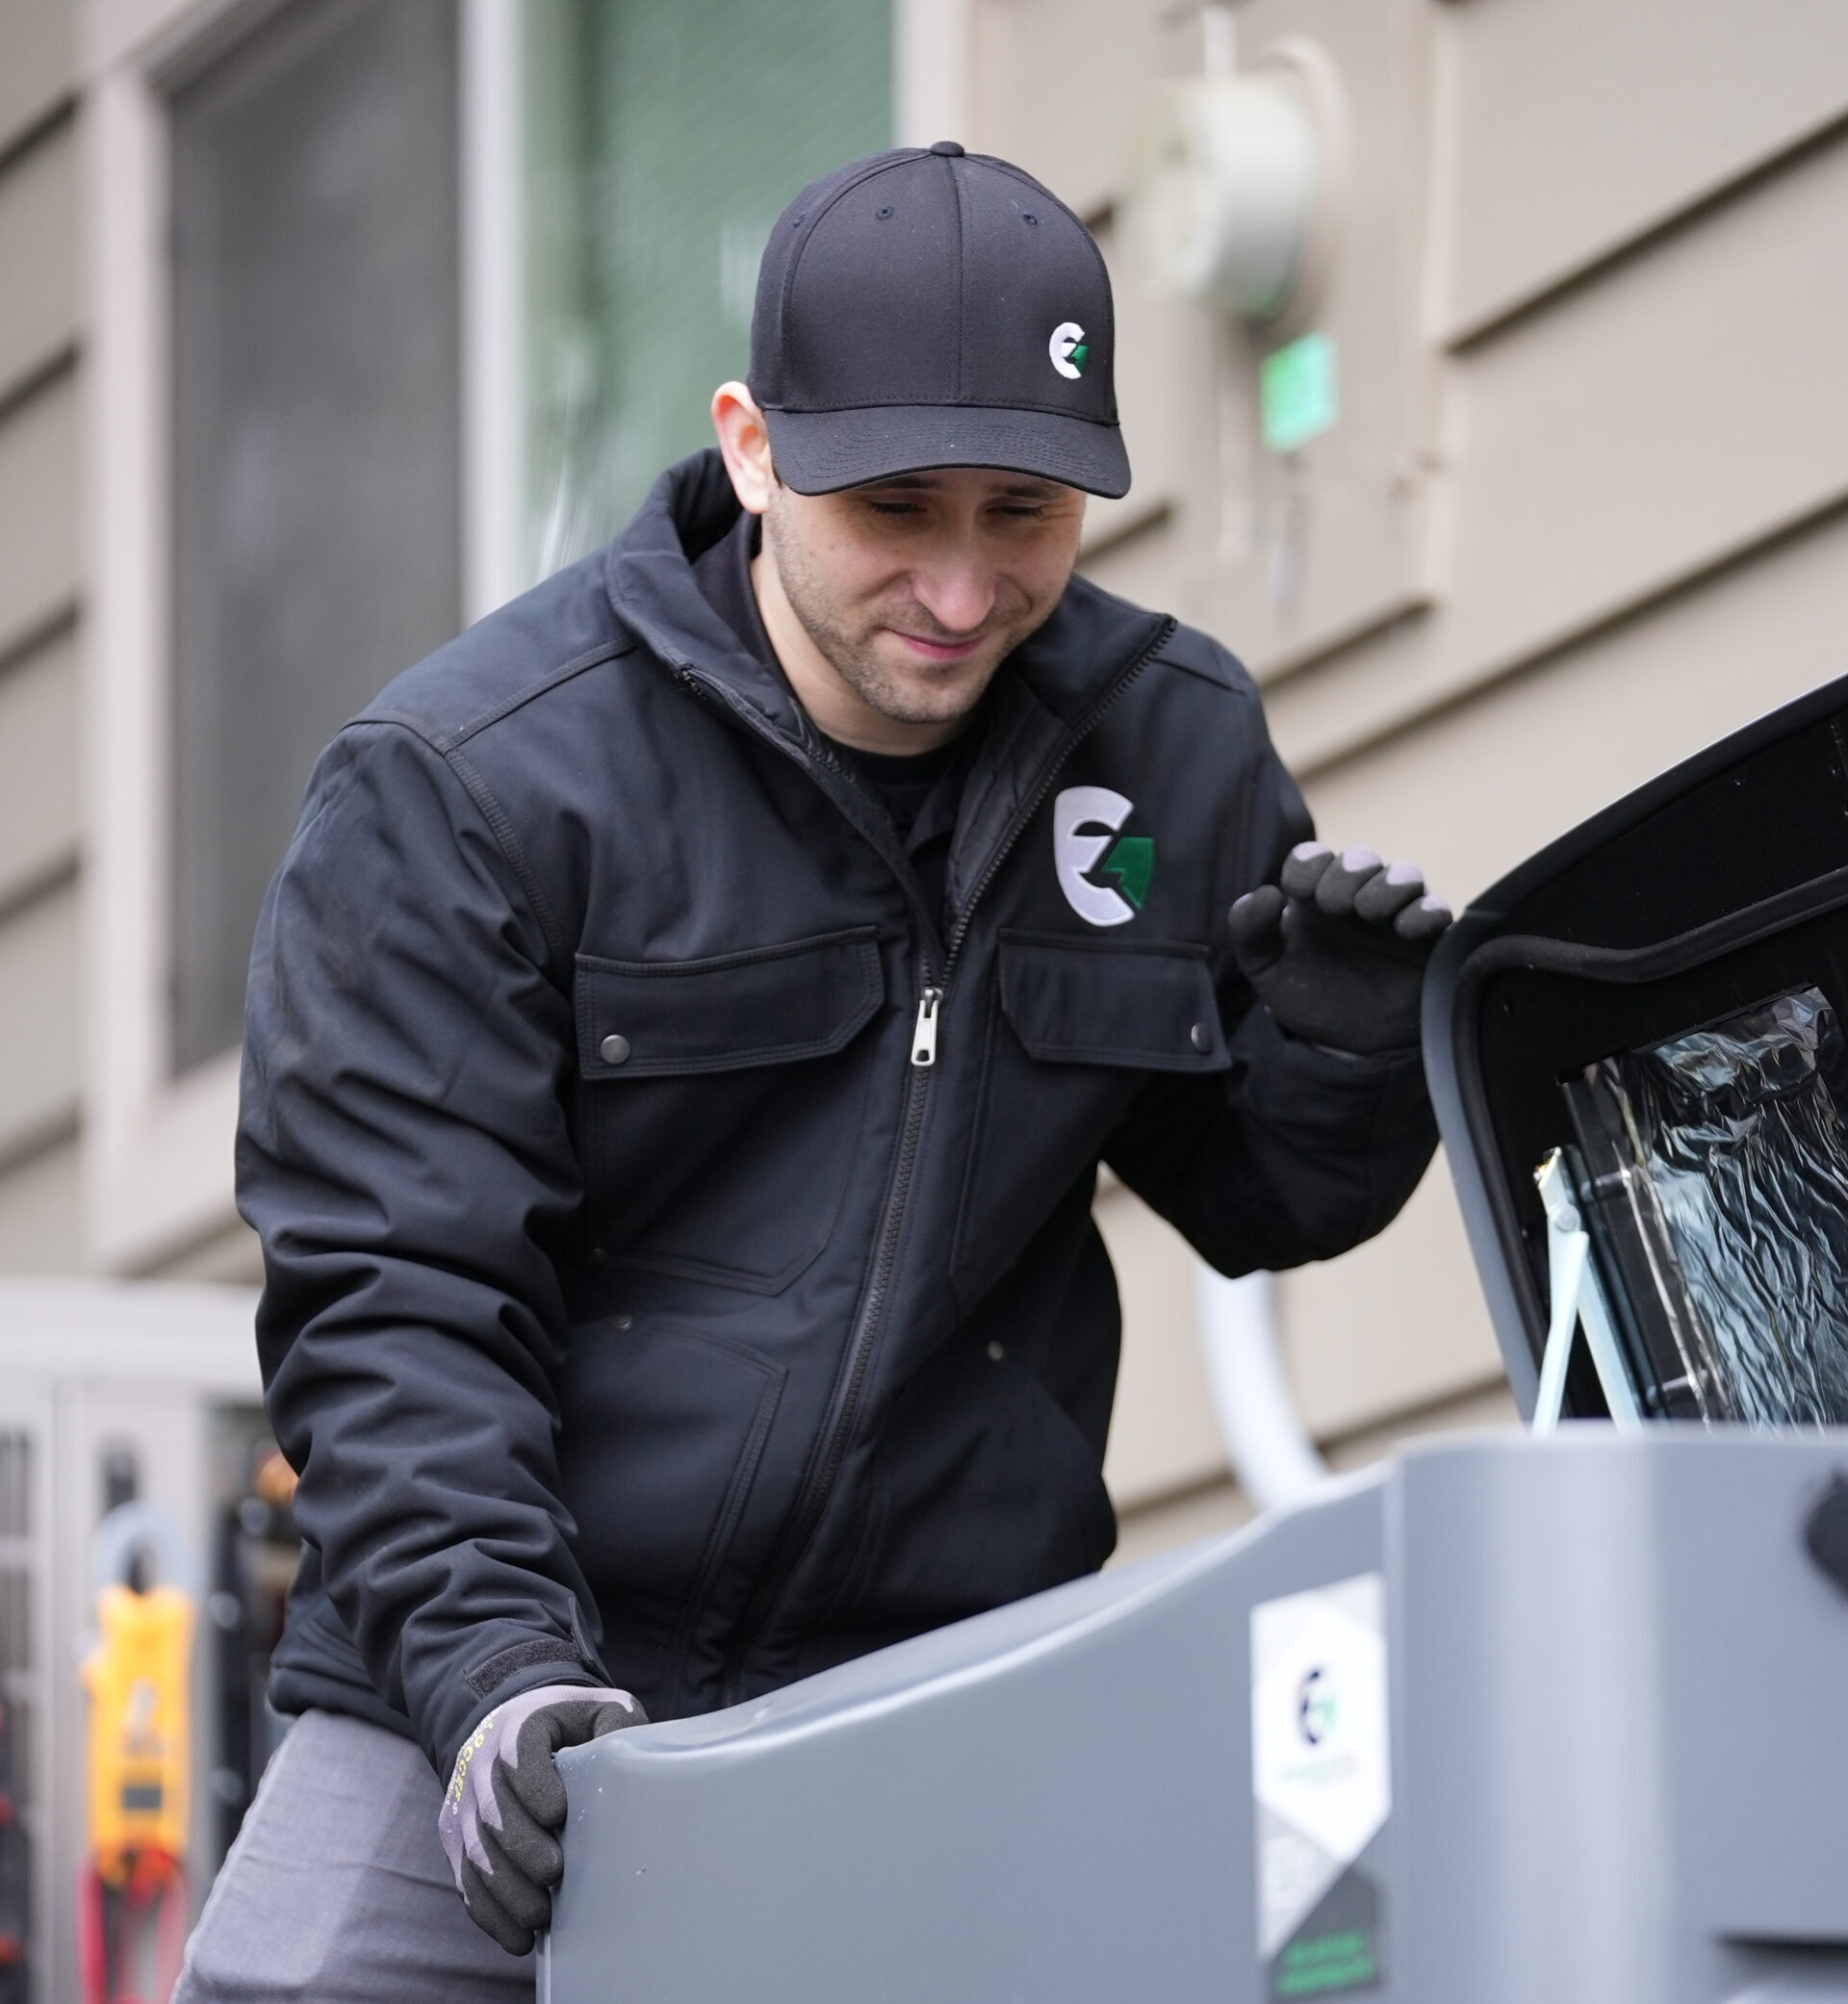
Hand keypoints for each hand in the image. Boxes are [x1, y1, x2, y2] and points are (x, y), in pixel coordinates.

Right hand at [438, 1682, 644, 1954]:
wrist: (508, 1724)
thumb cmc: (567, 1725)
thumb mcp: (598, 1709)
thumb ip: (618, 1724)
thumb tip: (634, 1760)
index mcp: (519, 1727)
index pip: (518, 1752)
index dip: (534, 1784)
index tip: (558, 1813)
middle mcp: (481, 1764)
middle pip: (493, 1811)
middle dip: (521, 1847)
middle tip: (553, 1874)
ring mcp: (464, 1804)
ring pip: (475, 1853)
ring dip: (506, 1889)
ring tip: (541, 1915)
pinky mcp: (456, 1838)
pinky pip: (466, 1881)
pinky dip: (490, 1914)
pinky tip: (519, 1938)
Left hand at [1228, 842, 1451, 1055]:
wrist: (1349, 1045)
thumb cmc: (1309, 995)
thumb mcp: (1266, 969)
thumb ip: (1249, 931)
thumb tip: (1266, 893)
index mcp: (1314, 896)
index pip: (1311, 858)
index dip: (1307, 864)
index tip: (1298, 890)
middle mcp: (1357, 896)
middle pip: (1360, 859)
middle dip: (1346, 873)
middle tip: (1334, 905)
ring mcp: (1396, 914)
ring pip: (1404, 875)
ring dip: (1388, 884)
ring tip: (1369, 912)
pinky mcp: (1430, 940)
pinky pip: (1437, 911)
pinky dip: (1425, 911)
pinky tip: (1406, 929)